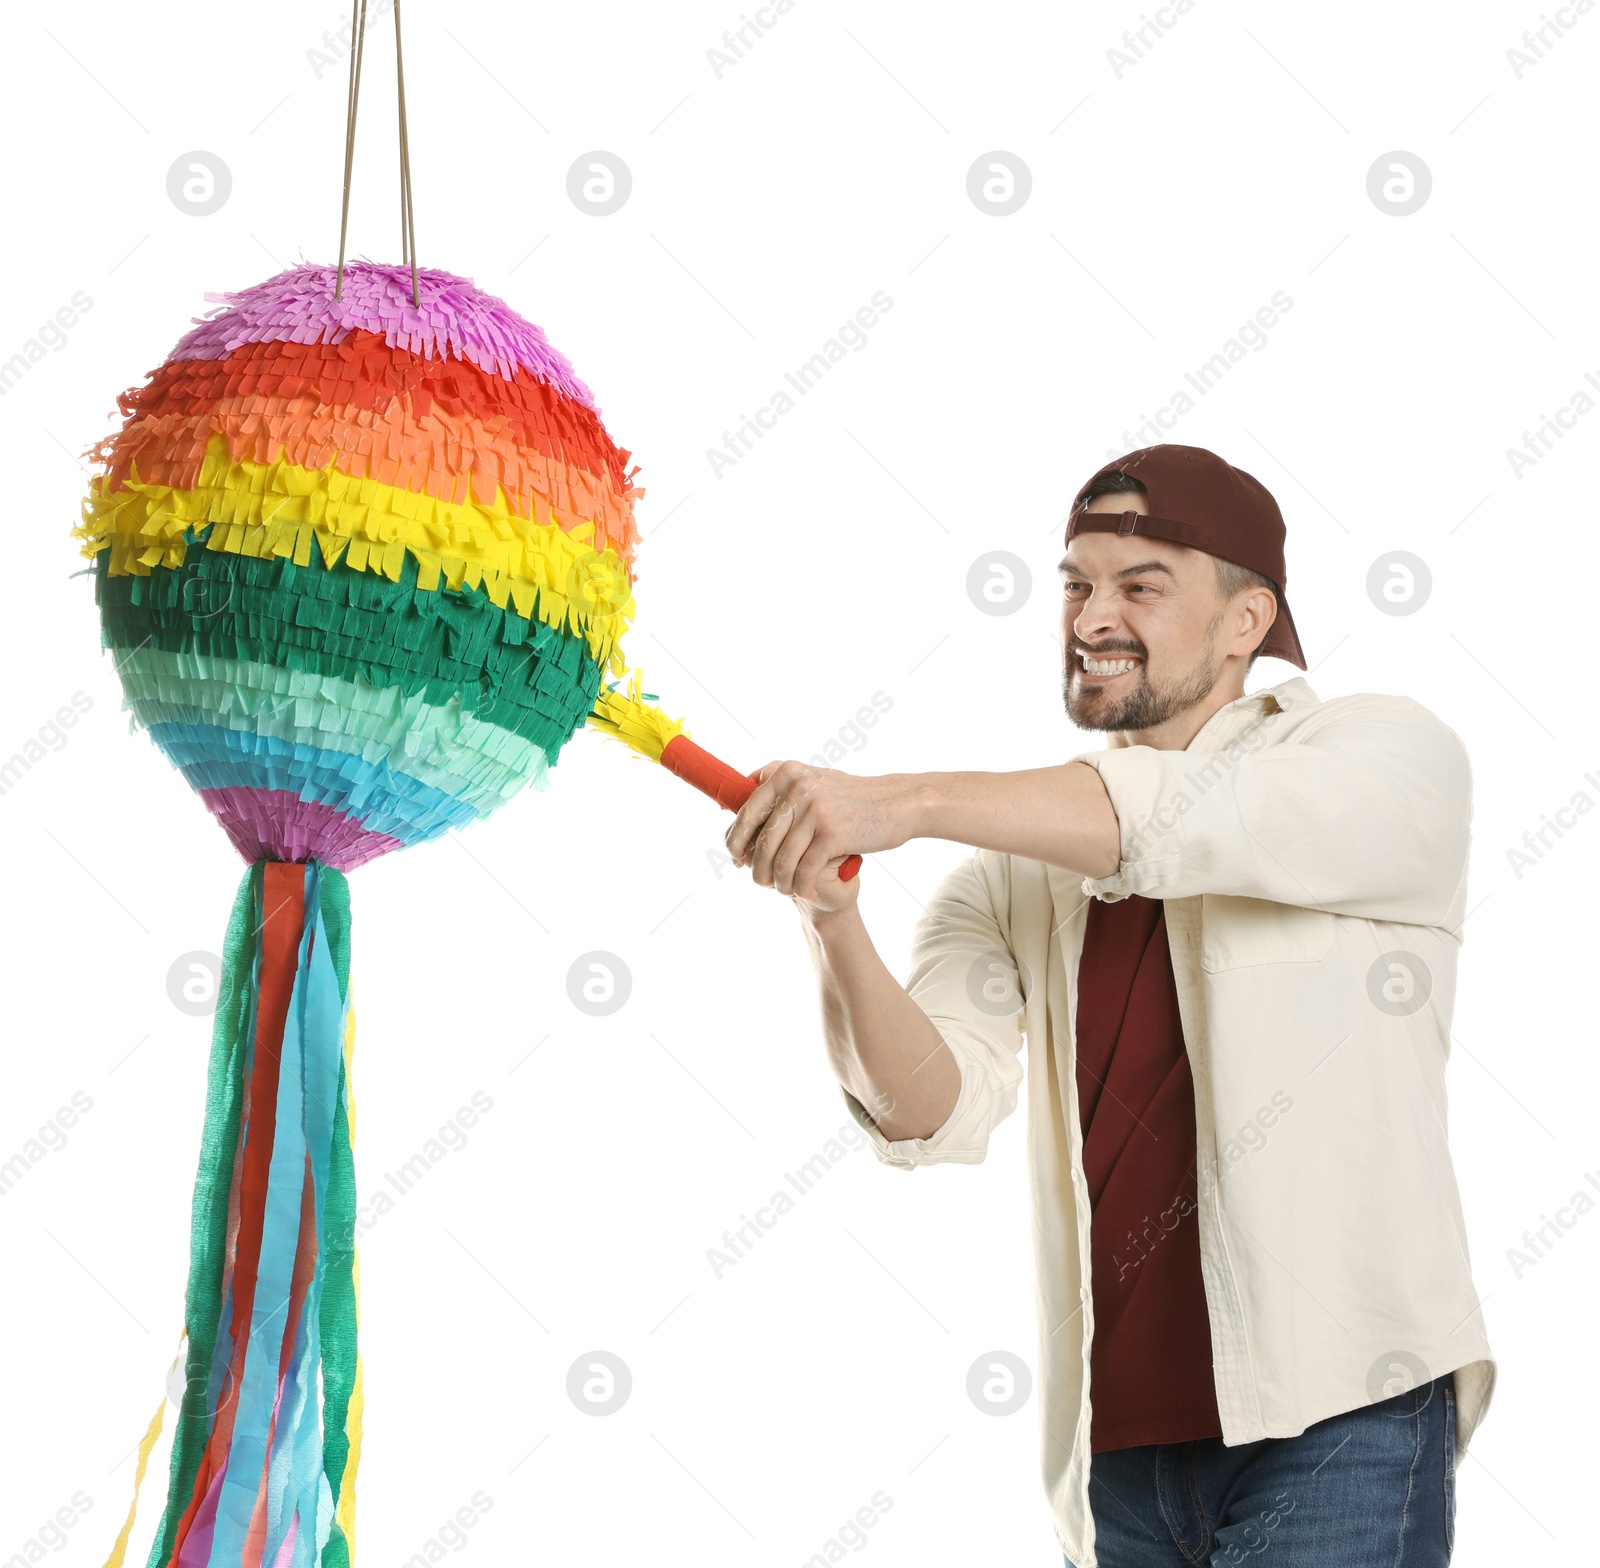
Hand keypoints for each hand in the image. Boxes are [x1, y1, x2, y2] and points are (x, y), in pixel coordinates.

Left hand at [726, 761, 916, 904]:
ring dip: (779, 883)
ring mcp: (814, 810)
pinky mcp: (831, 833)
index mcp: (786, 773)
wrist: (898, 804)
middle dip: (756, 869)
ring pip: (780, 860)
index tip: (737, 859)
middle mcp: (796, 788)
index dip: (736, 840)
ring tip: (785, 890)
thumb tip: (729, 808)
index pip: (746, 812)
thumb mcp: (814, 781)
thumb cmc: (853, 799)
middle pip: (761, 841)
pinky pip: (804, 870)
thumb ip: (779, 790)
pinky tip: (806, 892)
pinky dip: (801, 886)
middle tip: (761, 882)